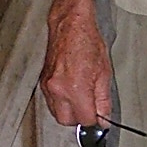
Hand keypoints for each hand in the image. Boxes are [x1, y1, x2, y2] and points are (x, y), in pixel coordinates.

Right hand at [41, 0, 112, 127]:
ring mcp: (48, 86)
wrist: (70, 24)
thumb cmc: (87, 41)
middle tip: (90, 109)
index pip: (85, 120)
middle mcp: (58, 89)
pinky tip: (70, 91)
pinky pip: (51, 102)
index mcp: (75, 88)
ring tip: (80, 97)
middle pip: (66, 121)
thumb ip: (103, 100)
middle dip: (79, 118)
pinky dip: (61, 102)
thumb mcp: (104, 73)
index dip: (94, 121)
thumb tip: (103, 118)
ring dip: (69, 111)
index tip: (99, 119)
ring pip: (56, 113)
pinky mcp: (42, 82)